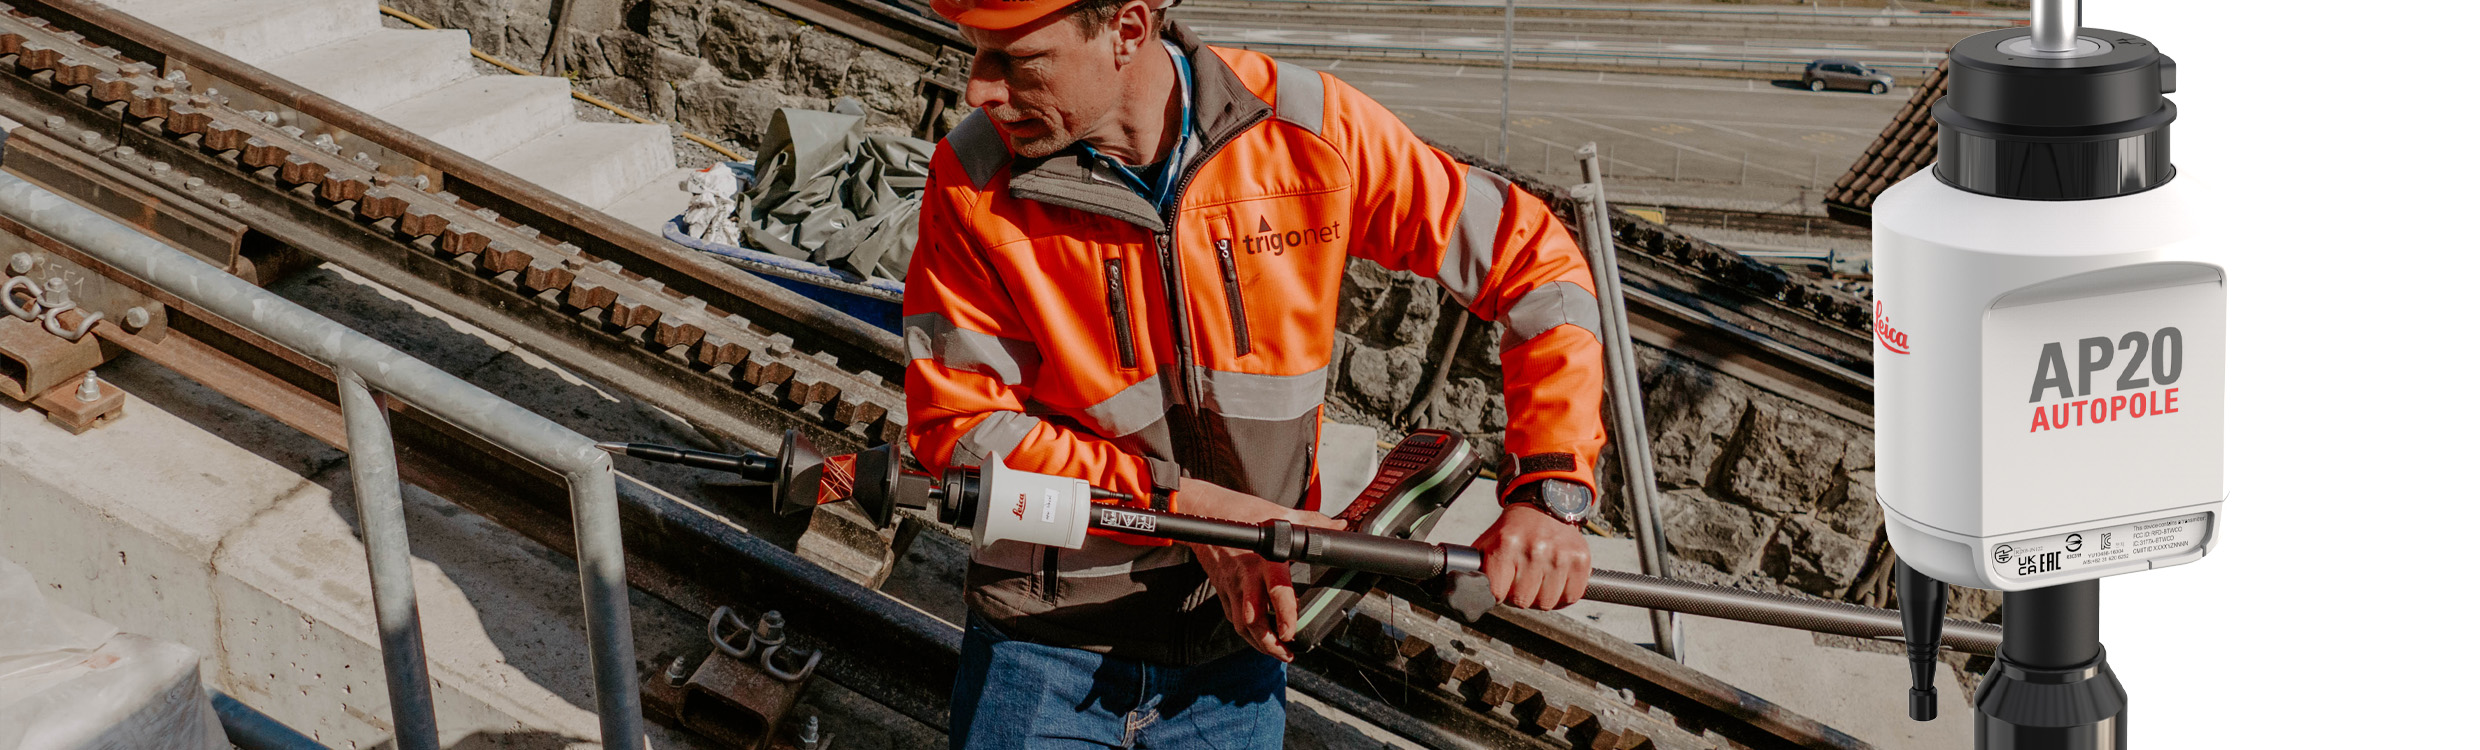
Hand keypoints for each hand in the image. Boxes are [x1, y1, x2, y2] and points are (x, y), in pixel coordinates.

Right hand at [1174, 477, 1346, 661]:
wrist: (1203, 512)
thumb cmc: (1239, 512)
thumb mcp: (1279, 513)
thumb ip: (1311, 522)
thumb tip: (1338, 526)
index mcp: (1264, 559)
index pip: (1277, 592)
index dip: (1285, 615)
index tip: (1292, 632)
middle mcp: (1247, 577)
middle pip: (1254, 620)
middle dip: (1270, 642)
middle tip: (1287, 653)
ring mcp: (1232, 586)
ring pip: (1242, 624)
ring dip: (1259, 643)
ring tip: (1277, 653)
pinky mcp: (1223, 589)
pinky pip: (1233, 616)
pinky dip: (1246, 632)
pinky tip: (1259, 638)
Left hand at [1472, 503, 1593, 609]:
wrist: (1547, 505)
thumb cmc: (1515, 529)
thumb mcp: (1488, 542)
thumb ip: (1477, 568)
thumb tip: (1465, 593)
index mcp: (1506, 544)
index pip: (1497, 593)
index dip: (1498, 593)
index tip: (1501, 585)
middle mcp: (1535, 549)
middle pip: (1522, 601)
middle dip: (1519, 595)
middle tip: (1521, 580)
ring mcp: (1560, 555)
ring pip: (1546, 603)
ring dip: (1541, 596)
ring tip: (1538, 579)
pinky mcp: (1580, 560)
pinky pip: (1570, 597)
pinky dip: (1563, 594)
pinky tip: (1556, 580)